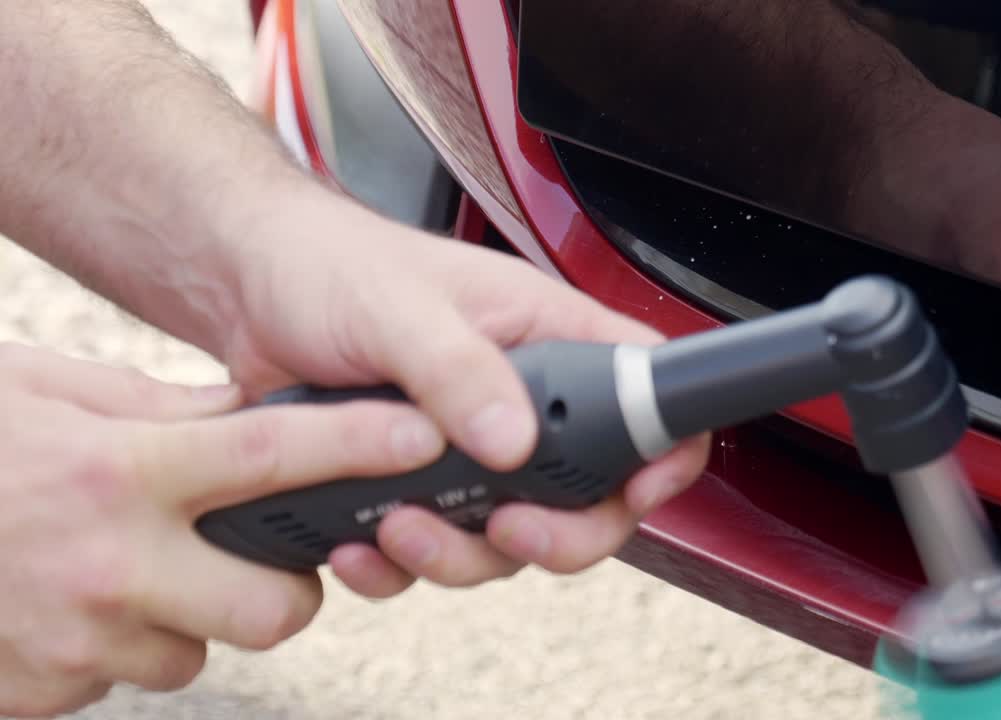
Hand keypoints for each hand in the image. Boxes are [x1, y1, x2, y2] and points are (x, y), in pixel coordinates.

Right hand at [0, 343, 451, 716]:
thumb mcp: (42, 394)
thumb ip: (150, 412)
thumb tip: (238, 418)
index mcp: (116, 468)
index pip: (273, 457)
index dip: (362, 448)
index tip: (426, 436)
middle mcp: (106, 561)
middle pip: (275, 610)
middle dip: (283, 590)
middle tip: (251, 553)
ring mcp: (72, 641)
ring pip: (198, 655)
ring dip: (184, 621)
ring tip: (121, 568)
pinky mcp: (39, 695)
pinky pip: (121, 681)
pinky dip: (114, 647)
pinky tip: (62, 601)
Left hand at [218, 193, 710, 597]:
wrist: (249, 288)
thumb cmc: (330, 266)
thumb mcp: (396, 308)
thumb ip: (458, 369)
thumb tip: (514, 441)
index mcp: (544, 337)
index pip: (644, 393)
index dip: (662, 451)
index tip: (639, 492)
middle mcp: (520, 398)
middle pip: (591, 495)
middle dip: (558, 535)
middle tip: (508, 533)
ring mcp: (471, 448)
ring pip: (509, 537)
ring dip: (460, 556)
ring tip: (399, 529)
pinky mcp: (417, 484)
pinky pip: (434, 548)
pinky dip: (398, 566)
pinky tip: (356, 543)